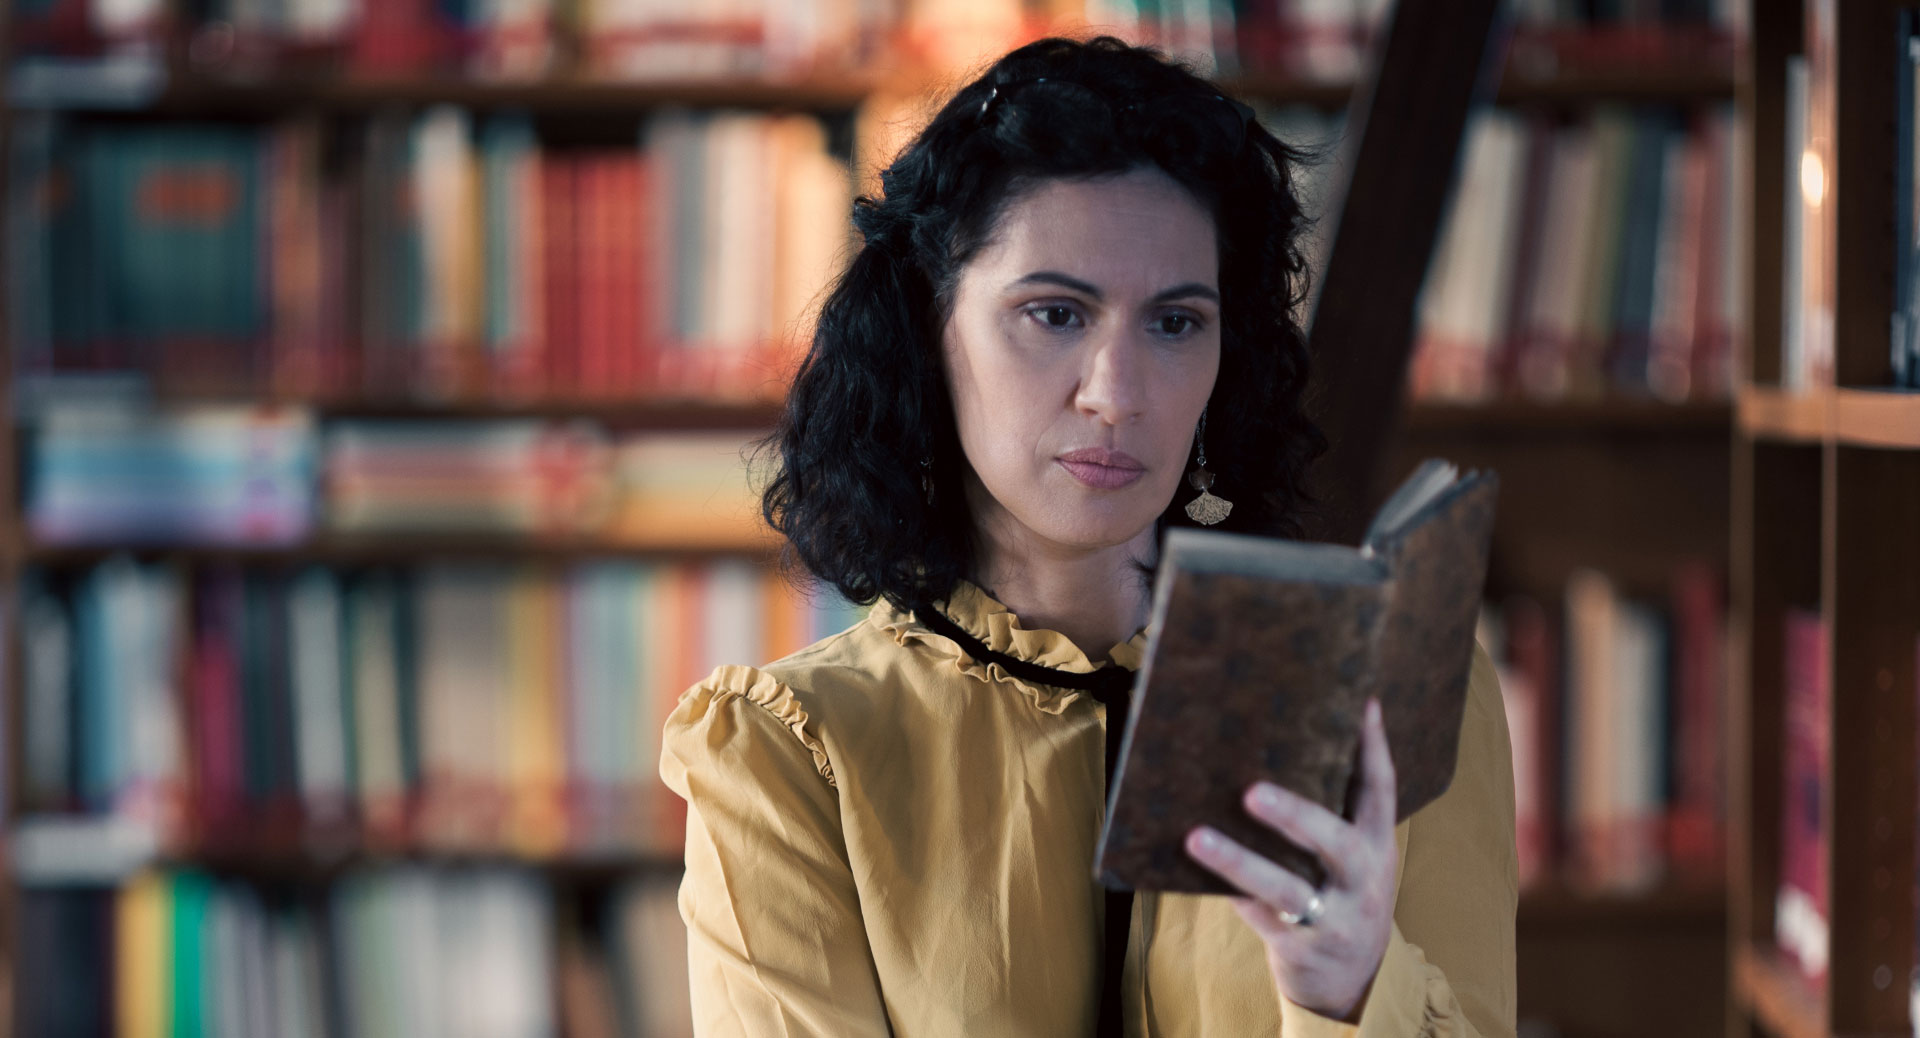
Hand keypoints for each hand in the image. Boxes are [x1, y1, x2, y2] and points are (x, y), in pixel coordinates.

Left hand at [1184, 696, 1397, 1021]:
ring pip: (1287, 890)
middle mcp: (1363, 880)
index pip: (1381, 790)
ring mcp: (1337, 919)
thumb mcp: (1353, 857)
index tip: (1361, 703)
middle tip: (1251, 791)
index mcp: (1376, 846)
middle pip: (1334, 842)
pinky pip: (1260, 917)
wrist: (1352, 982)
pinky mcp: (1303, 948)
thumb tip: (1283, 740)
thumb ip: (1333, 810)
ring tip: (1196, 837)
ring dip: (1239, 862)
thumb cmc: (1340, 897)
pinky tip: (1193, 868)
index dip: (1374, 747)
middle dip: (1294, 815)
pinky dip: (1230, 892)